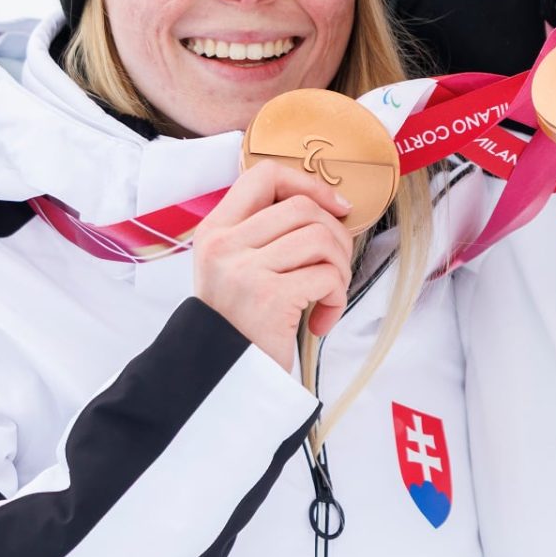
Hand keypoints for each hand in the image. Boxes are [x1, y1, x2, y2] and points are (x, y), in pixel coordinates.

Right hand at [192, 160, 355, 371]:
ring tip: (329, 294)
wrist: (221, 381)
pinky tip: (321, 320)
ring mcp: (244, 270)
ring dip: (340, 268)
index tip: (334, 207)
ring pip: (320, 238)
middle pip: (302, 207)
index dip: (308, 184)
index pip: (264, 175)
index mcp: (215, 230)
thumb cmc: (241, 323)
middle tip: (334, 268)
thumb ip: (265, 234)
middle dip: (335, 234)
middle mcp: (224, 244)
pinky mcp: (269, 298)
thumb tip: (328, 204)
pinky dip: (337, 297)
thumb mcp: (236, 268)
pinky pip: (326, 276)